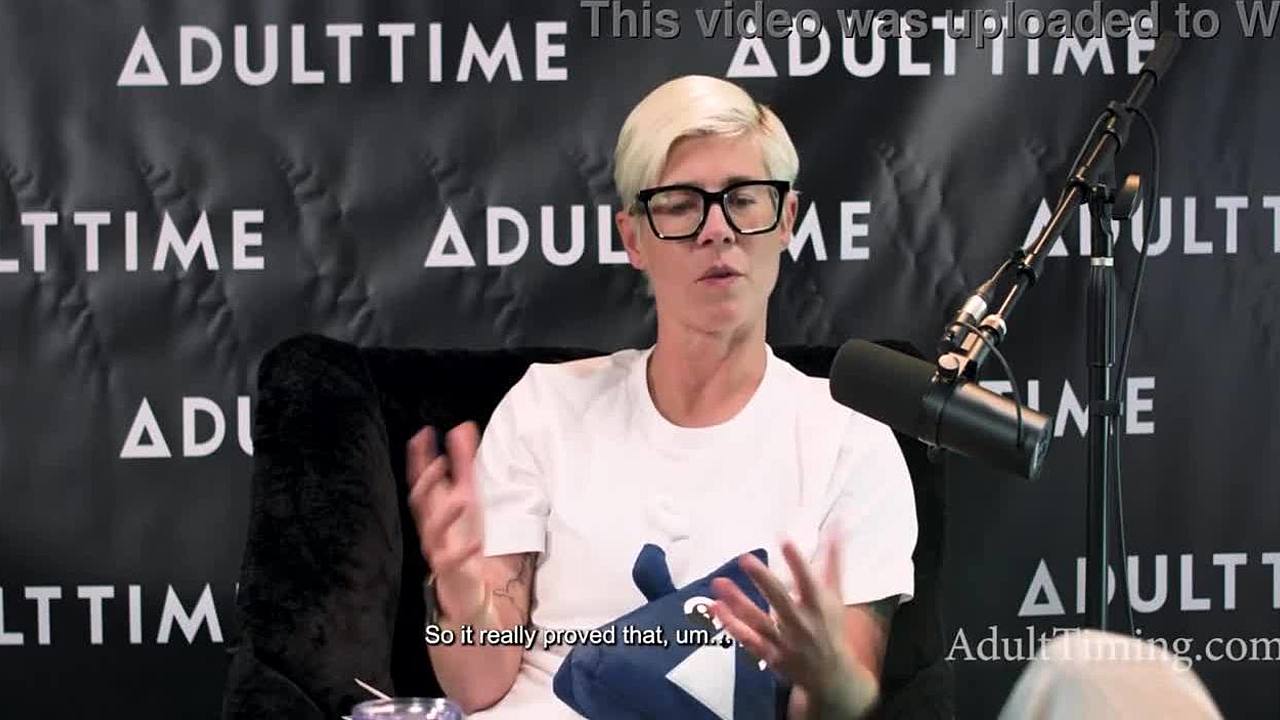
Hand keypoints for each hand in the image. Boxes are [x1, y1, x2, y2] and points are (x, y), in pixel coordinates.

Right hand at [406, 422, 485, 620]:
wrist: (465, 592)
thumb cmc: (463, 540)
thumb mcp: (467, 498)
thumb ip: (464, 464)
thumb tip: (462, 427)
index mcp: (434, 510)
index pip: (421, 481)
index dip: (420, 459)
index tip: (423, 435)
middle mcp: (432, 529)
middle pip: (421, 504)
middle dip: (426, 483)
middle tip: (438, 462)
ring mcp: (439, 552)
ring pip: (434, 533)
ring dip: (445, 515)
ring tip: (460, 498)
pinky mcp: (452, 573)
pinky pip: (454, 563)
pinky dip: (463, 553)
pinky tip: (475, 544)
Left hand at [710, 537, 877, 717]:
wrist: (831, 676)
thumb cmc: (830, 627)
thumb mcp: (836, 595)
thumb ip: (833, 561)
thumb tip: (837, 527)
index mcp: (818, 606)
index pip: (809, 582)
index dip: (798, 562)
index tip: (785, 541)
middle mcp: (800, 624)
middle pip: (780, 600)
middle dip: (763, 580)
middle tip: (745, 558)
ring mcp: (784, 641)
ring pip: (758, 621)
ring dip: (738, 603)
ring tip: (719, 582)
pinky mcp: (770, 654)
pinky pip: (748, 640)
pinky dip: (732, 625)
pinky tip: (716, 607)